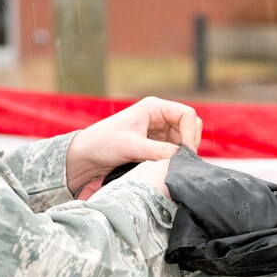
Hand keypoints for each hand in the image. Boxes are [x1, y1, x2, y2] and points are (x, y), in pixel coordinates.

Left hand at [65, 96, 200, 195]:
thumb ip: (157, 151)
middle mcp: (160, 117)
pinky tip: (171, 169)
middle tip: (184, 162)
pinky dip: (177, 160)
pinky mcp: (157, 146)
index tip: (186, 152)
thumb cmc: (102, 143)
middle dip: (190, 143)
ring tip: (176, 168)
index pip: (187, 115)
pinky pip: (176, 152)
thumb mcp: (130, 146)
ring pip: (185, 141)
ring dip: (184, 154)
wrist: (85, 157)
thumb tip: (180, 158)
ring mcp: (160, 132)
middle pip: (190, 126)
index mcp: (154, 108)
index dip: (191, 132)